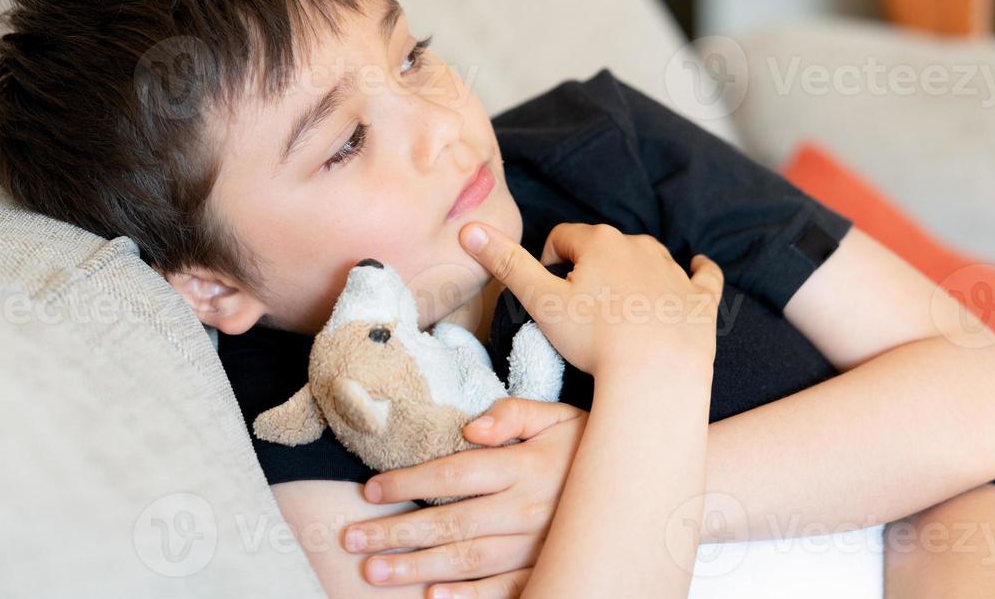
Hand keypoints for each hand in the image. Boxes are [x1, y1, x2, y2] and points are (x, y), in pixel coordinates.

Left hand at [340, 398, 585, 596]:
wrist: (642, 484)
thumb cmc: (590, 446)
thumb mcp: (558, 415)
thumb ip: (514, 414)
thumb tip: (472, 427)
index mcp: (523, 466)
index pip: (454, 473)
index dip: (408, 482)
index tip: (370, 489)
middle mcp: (526, 509)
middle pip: (450, 521)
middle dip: (396, 533)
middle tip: (352, 540)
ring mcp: (537, 546)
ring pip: (467, 560)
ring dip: (417, 568)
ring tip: (375, 572)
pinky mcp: (547, 569)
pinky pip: (504, 589)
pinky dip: (469, 598)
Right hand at [459, 221, 723, 376]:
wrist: (657, 372)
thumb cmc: (594, 338)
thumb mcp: (541, 301)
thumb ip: (506, 263)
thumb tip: (469, 229)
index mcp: (599, 242)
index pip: (563, 237)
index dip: (550, 261)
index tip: (548, 290)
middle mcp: (639, 246)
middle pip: (604, 247)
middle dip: (590, 268)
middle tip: (579, 308)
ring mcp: (674, 272)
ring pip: (647, 260)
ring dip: (633, 274)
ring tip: (619, 310)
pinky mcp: (700, 299)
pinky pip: (704, 276)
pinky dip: (699, 273)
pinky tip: (699, 269)